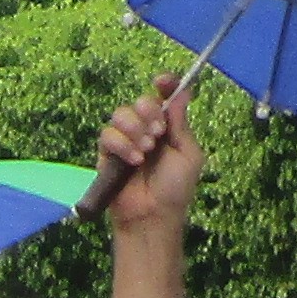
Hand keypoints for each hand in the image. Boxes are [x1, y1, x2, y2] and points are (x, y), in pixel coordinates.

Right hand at [91, 81, 202, 233]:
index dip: (164, 84)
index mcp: (168, 128)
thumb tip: (182, 93)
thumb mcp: (189, 155)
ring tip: (146, 151)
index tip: (162, 80)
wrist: (153, 216)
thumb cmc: (175, 189)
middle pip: (141, 100)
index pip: (164, 97)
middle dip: (149, 112)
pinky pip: (108, 134)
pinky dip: (122, 144)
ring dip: (135, 129)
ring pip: (121, 113)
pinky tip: (134, 161)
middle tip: (158, 134)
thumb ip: (182, 124)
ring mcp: (125, 140)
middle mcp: (146, 129)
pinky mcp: (108, 153)